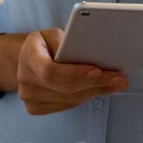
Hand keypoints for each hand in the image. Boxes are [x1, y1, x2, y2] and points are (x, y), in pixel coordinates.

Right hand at [0, 29, 126, 114]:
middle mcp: (24, 79)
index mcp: (28, 55)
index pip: (49, 71)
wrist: (27, 58)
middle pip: (64, 88)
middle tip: (118, 78)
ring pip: (68, 100)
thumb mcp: (54, 34)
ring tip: (115, 84)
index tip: (97, 70)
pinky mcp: (34, 108)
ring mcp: (28, 97)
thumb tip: (93, 51)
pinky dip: (85, 98)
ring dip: (95, 92)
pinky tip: (99, 90)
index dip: (74, 73)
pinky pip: (66, 106)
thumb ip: (68, 42)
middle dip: (95, 84)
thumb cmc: (45, 44)